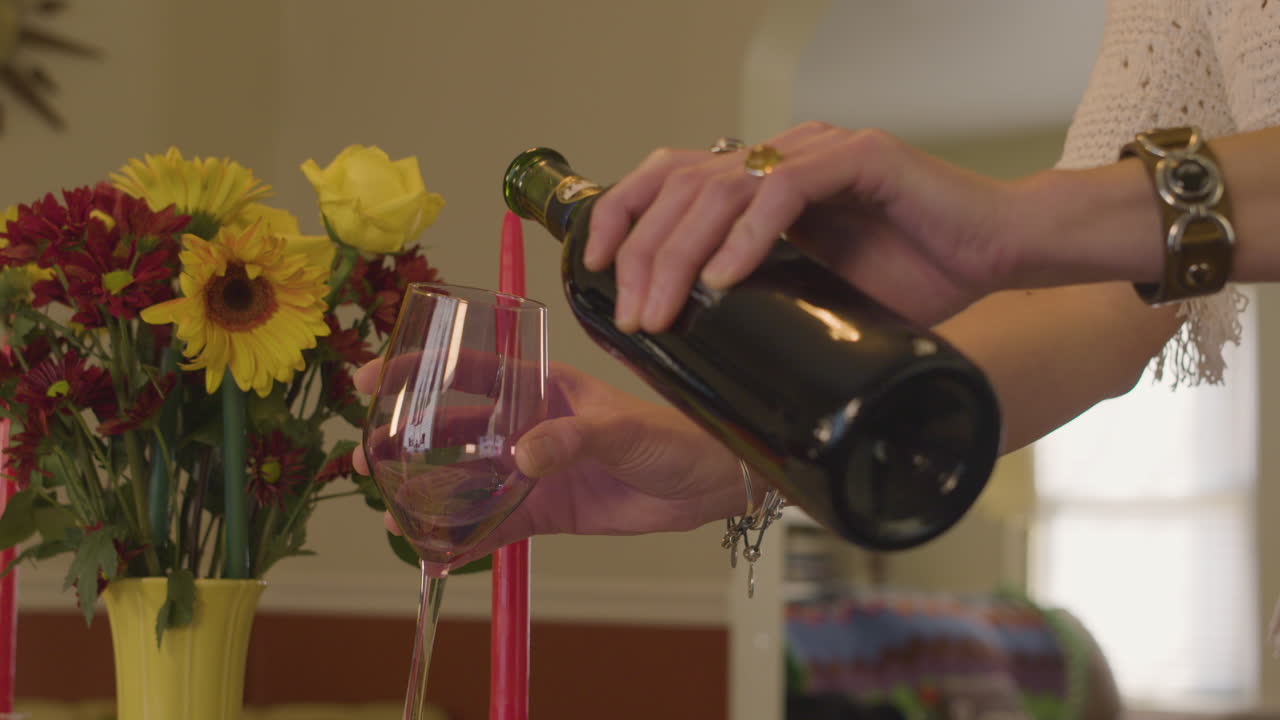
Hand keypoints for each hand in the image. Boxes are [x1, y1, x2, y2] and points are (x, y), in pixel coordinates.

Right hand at [351, 358, 751, 559]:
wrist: (710, 482)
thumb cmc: (673, 434)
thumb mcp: (620, 428)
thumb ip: (571, 438)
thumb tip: (521, 458)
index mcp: (544, 385)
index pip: (471, 371)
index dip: (421, 372)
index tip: (375, 379)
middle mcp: (531, 423)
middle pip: (456, 427)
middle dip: (409, 438)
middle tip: (365, 455)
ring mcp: (537, 468)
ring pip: (469, 478)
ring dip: (429, 490)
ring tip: (386, 507)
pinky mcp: (550, 509)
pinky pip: (499, 524)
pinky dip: (468, 538)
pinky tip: (436, 550)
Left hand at [584, 122, 1029, 330]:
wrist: (998, 254)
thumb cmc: (910, 277)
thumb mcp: (811, 293)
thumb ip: (758, 295)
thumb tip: (689, 340)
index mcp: (763, 178)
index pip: (669, 175)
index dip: (622, 213)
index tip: (590, 269)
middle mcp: (782, 154)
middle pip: (682, 183)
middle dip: (644, 252)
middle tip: (633, 316)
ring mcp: (819, 151)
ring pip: (721, 185)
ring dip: (683, 252)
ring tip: (666, 310)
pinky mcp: (863, 158)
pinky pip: (786, 189)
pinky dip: (749, 237)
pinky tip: (726, 280)